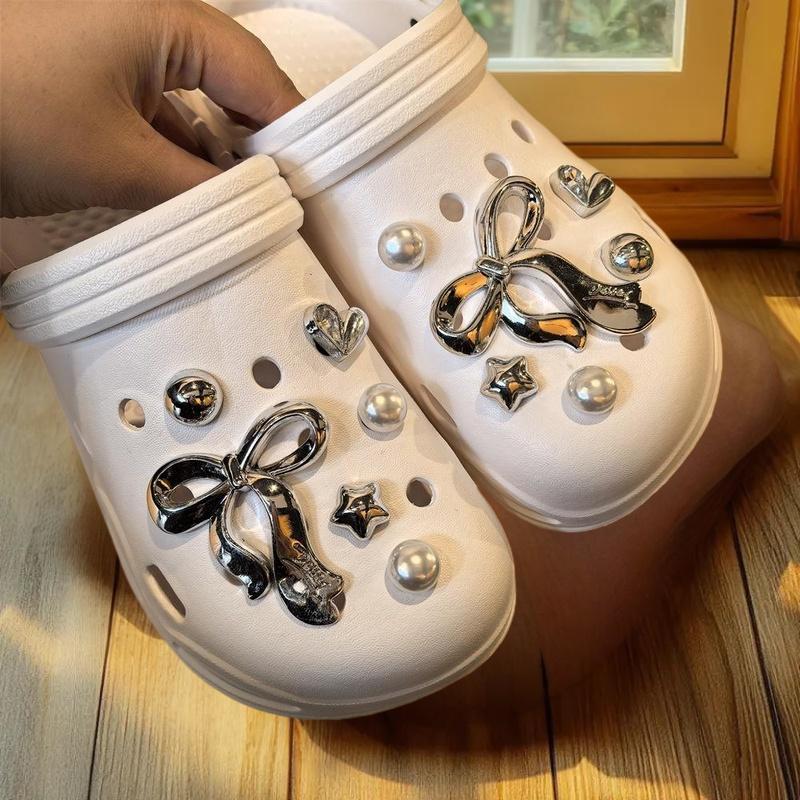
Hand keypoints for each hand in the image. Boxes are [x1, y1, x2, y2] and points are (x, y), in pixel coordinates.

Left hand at [0, 0, 302, 217]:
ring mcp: (115, 52)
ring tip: (240, 206)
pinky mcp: (92, 82)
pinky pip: (157, 117)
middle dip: (258, 144)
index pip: (259, 76)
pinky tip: (189, 194)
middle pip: (232, 85)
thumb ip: (200, 188)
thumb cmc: (3, 110)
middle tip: (284, 198)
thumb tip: (256, 205)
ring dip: (216, 156)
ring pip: (194, 105)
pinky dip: (177, 156)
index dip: (293, 132)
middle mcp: (145, 25)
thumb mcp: (119, 162)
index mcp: (163, 19)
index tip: (315, 183)